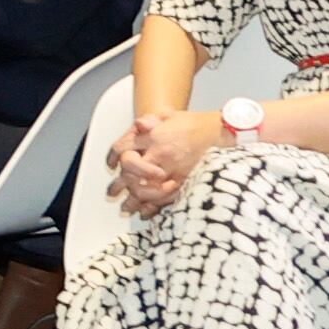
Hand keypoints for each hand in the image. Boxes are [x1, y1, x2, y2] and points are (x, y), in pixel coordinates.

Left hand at [107, 109, 225, 212]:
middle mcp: (159, 154)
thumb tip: (138, 125)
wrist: (219, 132)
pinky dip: (153, 207)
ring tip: (126, 208)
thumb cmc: (193, 123)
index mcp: (152, 137)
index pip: (123, 148)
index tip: (109, 165)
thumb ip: (149, 121)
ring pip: (145, 189)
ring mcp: (171, 169)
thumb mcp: (168, 115)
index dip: (112, 157)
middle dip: (119, 184)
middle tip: (112, 192)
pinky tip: (146, 212)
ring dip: (133, 200)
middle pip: (130, 172)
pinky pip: (164, 198)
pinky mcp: (183, 181)